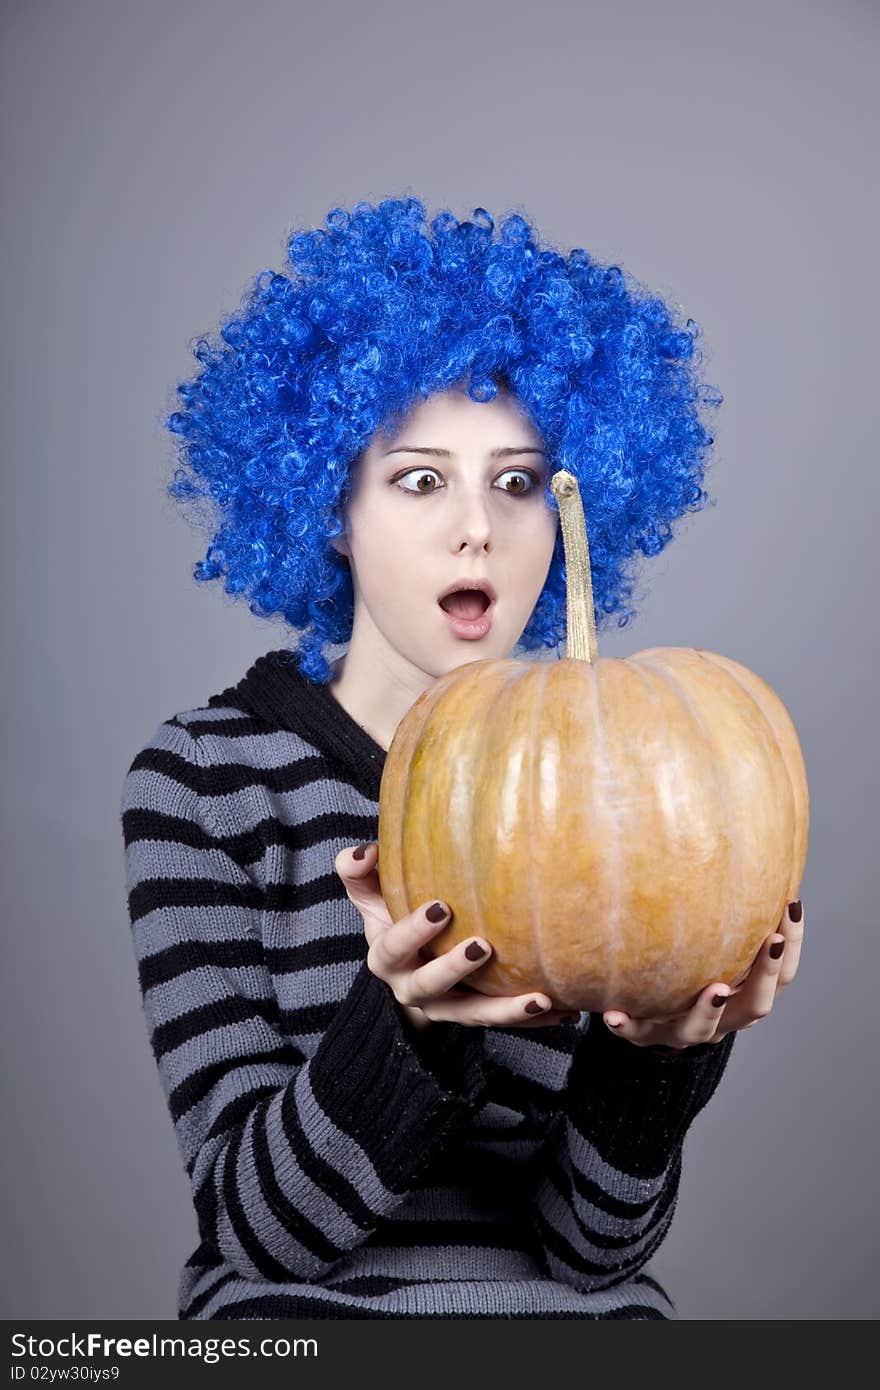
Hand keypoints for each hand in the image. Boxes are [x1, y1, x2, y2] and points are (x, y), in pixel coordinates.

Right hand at [334, 842, 578, 1030]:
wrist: (406, 967)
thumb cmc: (393, 916)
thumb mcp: (371, 897)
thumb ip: (358, 872)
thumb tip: (362, 852)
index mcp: (387, 958)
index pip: (394, 946)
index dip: (413, 929)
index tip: (441, 906)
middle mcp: (413, 989)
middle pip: (432, 986)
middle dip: (455, 968)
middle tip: (484, 946)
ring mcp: (446, 1008)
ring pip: (474, 1015)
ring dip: (507, 1011)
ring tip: (541, 998)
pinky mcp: (474, 1017)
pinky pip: (505, 1023)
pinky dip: (536, 1021)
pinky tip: (567, 1013)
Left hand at [601, 899, 804, 1050]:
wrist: (647, 1019)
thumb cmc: (688, 970)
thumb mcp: (716, 948)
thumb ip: (729, 915)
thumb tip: (748, 848)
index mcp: (744, 996)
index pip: (781, 977)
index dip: (792, 946)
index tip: (791, 906)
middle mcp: (721, 1018)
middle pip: (755, 1006)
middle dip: (766, 974)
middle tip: (772, 941)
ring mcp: (682, 1029)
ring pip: (700, 1029)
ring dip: (708, 1010)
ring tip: (714, 990)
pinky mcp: (644, 1034)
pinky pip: (634, 1033)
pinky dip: (626, 1025)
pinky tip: (612, 1013)